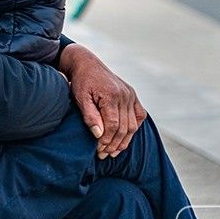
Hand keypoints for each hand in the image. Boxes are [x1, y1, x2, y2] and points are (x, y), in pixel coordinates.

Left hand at [58, 43, 146, 157]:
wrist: (86, 63)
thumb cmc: (80, 81)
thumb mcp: (80, 98)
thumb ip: (90, 116)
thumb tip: (98, 134)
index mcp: (112, 95)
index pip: (113, 125)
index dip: (107, 140)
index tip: (98, 150)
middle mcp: (125, 95)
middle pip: (124, 128)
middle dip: (114, 144)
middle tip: (104, 155)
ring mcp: (131, 95)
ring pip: (133, 125)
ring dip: (124, 140)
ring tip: (113, 151)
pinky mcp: (132, 95)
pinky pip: (139, 115)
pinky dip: (134, 128)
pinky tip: (125, 137)